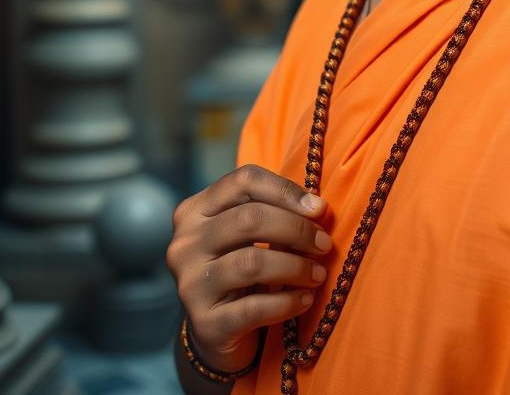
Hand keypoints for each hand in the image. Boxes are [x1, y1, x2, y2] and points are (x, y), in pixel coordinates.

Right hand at [167, 164, 331, 374]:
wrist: (216, 329)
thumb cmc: (241, 266)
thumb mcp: (251, 235)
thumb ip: (275, 212)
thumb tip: (317, 208)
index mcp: (195, 210)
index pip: (243, 180)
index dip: (286, 190)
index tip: (319, 208)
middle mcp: (185, 243)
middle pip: (249, 219)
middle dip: (296, 229)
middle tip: (324, 244)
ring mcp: (190, 284)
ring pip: (252, 263)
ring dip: (296, 267)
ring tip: (318, 274)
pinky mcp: (205, 323)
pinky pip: (254, 307)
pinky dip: (287, 302)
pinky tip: (305, 300)